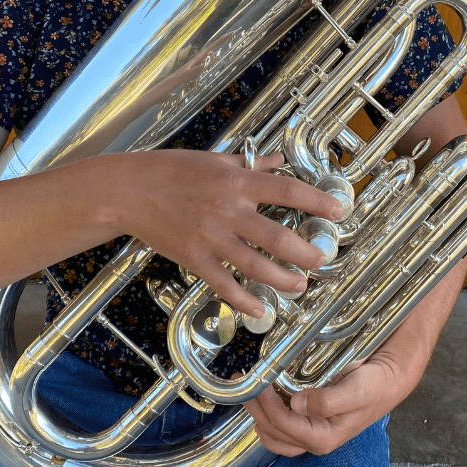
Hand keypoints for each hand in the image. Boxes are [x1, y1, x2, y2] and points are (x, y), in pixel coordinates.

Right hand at [109, 149, 339, 319]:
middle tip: (321, 259)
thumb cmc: (169, 170)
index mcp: (236, 182)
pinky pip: (224, 283)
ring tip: (300, 285)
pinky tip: (260, 308)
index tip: (339, 211)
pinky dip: (244, 299)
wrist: (127, 190)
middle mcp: (227, 210)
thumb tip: (278, 159)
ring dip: (283, 279)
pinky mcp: (193, 257)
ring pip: (256, 265)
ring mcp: (210, 236)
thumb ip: (249, 163)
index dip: (316, 202)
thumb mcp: (213, 160)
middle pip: (278, 237)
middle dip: (307, 253)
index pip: (286, 190)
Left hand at [245, 350, 409, 456]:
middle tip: (241, 382)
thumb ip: (327, 401)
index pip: (283, 424)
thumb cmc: (373, 387)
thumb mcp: (355, 392)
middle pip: (272, 430)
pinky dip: (267, 414)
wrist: (386, 382)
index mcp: (323, 438)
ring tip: (247, 390)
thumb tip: (297, 403)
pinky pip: (280, 427)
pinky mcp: (308, 423)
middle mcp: (314, 441)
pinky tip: (262, 398)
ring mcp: (310, 434)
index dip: (265, 403)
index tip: (256, 382)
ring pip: (273, 432)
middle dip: (254, 407)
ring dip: (257, 413)